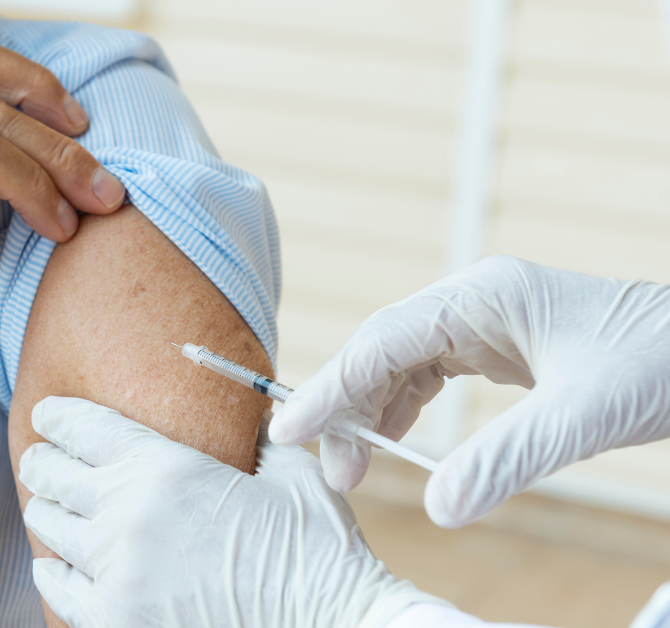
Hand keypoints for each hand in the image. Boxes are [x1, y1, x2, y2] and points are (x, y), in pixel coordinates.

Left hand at [18, 396, 442, 627]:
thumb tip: (246, 415)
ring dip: (50, 512)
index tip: (46, 416)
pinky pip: (57, 587)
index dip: (56, 416)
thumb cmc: (318, 551)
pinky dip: (53, 570)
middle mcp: (130, 515)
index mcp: (167, 467)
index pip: (81, 426)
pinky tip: (57, 563)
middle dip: (43, 462)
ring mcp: (118, 573)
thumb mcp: (290, 473)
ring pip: (49, 527)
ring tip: (54, 508)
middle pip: (50, 474)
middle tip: (43, 461)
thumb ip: (254, 437)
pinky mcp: (116, 621)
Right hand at [268, 255, 669, 527]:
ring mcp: (486, 322)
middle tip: (337, 472)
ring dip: (373, 412)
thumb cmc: (662, 361)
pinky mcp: (499, 347)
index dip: (333, 387)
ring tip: (358, 466)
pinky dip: (405, 409)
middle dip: (349, 408)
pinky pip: (431, 374)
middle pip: (382, 350)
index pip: (383, 340)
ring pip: (401, 364)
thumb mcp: (584, 414)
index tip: (293, 429)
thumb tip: (439, 510)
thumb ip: (507, 458)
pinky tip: (395, 441)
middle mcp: (474, 302)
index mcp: (484, 296)